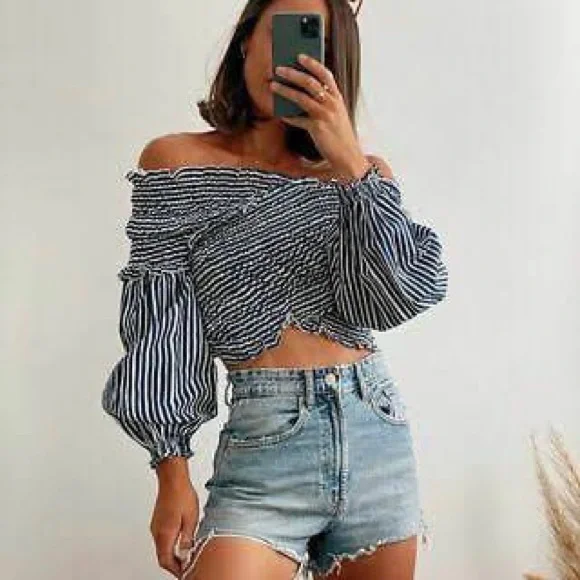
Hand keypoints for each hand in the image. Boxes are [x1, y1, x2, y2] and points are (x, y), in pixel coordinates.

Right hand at [150, 480, 199, 577]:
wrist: (172, 478)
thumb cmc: (182, 495)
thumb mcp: (191, 519)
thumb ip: (187, 538)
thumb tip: (186, 553)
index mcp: (165, 533)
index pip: (166, 561)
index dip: (176, 570)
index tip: (185, 573)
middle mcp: (157, 532)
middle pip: (162, 556)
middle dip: (174, 564)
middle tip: (186, 567)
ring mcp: (155, 526)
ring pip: (161, 548)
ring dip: (172, 554)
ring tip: (186, 555)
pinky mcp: (157, 521)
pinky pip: (161, 538)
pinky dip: (169, 544)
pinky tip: (180, 541)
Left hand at [270, 53, 370, 177]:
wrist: (348, 156)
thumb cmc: (340, 135)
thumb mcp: (336, 115)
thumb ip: (324, 103)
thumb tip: (301, 94)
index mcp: (337, 98)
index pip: (326, 75)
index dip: (312, 64)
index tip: (300, 56)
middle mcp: (332, 104)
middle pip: (310, 82)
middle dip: (292, 73)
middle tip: (278, 68)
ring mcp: (324, 115)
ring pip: (301, 97)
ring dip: (285, 90)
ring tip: (273, 86)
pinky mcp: (317, 128)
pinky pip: (298, 119)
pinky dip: (288, 117)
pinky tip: (281, 114)